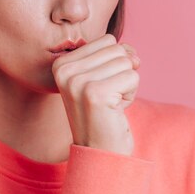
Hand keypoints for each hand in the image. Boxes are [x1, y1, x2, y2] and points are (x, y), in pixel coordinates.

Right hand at [52, 34, 140, 155]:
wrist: (99, 152)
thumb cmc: (105, 113)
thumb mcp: (105, 76)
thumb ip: (118, 54)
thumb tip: (133, 54)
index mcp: (61, 64)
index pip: (107, 40)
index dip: (113, 64)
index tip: (101, 87)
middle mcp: (64, 71)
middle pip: (117, 49)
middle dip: (121, 74)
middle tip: (107, 98)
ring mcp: (77, 82)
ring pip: (126, 62)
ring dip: (126, 85)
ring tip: (110, 104)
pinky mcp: (95, 93)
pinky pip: (132, 77)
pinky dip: (130, 95)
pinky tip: (114, 110)